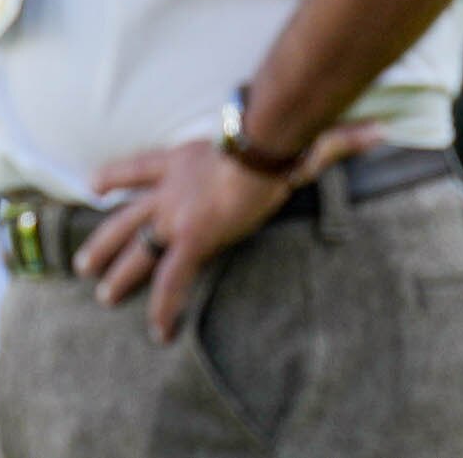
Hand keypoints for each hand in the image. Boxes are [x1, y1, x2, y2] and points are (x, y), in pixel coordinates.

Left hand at [73, 122, 382, 343]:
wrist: (262, 141)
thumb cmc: (275, 132)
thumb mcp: (290, 135)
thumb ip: (330, 137)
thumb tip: (378, 131)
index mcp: (182, 158)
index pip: (139, 167)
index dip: (115, 177)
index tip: (93, 184)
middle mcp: (169, 187)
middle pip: (125, 216)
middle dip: (104, 239)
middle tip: (84, 261)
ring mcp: (176, 214)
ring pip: (135, 250)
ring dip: (117, 272)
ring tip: (102, 294)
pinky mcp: (190, 239)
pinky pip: (170, 281)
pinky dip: (162, 307)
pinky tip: (158, 331)